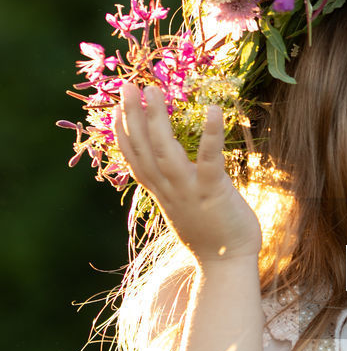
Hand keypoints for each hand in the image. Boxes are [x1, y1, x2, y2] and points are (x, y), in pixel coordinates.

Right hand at [114, 82, 261, 264]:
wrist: (226, 266)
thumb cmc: (211, 235)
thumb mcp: (184, 208)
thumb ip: (174, 188)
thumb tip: (170, 172)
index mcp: (161, 193)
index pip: (134, 159)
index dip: (122, 133)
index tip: (115, 108)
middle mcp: (168, 190)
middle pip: (143, 149)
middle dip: (132, 116)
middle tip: (128, 85)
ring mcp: (189, 191)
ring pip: (165, 151)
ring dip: (157, 119)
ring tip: (154, 90)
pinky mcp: (213, 193)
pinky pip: (209, 160)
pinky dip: (210, 135)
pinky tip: (213, 110)